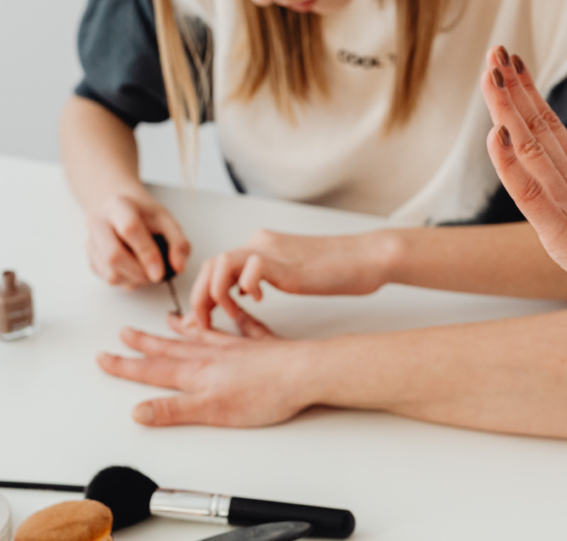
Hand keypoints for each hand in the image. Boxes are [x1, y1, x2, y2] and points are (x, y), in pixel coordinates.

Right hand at [85, 190, 189, 288]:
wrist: (122, 212)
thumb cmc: (145, 216)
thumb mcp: (168, 221)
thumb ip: (178, 243)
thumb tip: (179, 266)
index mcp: (119, 205)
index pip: (130, 229)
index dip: (147, 254)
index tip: (160, 272)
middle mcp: (98, 221)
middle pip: (113, 255)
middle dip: (139, 272)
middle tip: (156, 276)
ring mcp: (91, 241)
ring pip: (110, 272)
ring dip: (135, 279)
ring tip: (148, 270)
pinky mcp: (90, 259)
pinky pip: (108, 279)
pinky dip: (127, 281)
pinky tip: (136, 270)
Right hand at [96, 312, 318, 426]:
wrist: (303, 373)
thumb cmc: (263, 393)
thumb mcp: (211, 410)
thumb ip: (173, 409)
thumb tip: (139, 411)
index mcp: (198, 372)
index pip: (154, 370)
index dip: (126, 366)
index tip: (104, 358)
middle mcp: (213, 355)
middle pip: (171, 349)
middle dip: (145, 343)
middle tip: (124, 333)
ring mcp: (236, 347)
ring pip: (201, 334)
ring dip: (182, 328)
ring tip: (167, 319)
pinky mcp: (261, 345)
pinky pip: (243, 326)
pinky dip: (235, 318)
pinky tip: (233, 310)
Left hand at [189, 229, 395, 328]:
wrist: (365, 257)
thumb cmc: (334, 269)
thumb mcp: (287, 274)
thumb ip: (262, 278)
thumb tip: (239, 293)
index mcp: (259, 246)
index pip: (216, 265)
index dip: (203, 292)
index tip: (202, 319)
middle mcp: (260, 243)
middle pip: (211, 264)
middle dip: (201, 297)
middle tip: (202, 324)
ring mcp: (271, 251)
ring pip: (222, 264)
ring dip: (217, 294)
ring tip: (229, 315)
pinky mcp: (285, 263)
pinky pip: (250, 270)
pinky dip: (247, 288)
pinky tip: (261, 300)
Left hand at [479, 46, 566, 312]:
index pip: (551, 130)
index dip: (528, 97)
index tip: (511, 67)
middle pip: (537, 128)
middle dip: (512, 89)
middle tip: (495, 51)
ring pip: (530, 148)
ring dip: (506, 109)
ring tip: (490, 74)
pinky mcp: (564, 233)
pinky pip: (531, 194)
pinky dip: (510, 164)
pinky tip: (494, 134)